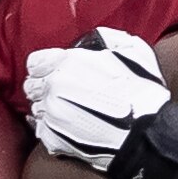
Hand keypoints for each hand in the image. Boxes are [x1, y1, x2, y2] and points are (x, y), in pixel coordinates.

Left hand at [24, 28, 170, 170]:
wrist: (146, 134)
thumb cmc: (142, 91)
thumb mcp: (132, 50)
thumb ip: (105, 38)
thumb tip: (92, 40)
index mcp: (68, 63)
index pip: (35, 62)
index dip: (44, 66)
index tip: (54, 71)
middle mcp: (54, 88)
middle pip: (31, 86)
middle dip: (43, 87)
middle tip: (62, 92)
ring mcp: (52, 115)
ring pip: (36, 109)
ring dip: (48, 108)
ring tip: (70, 111)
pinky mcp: (54, 139)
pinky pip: (42, 131)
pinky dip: (51, 129)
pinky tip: (69, 127)